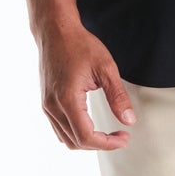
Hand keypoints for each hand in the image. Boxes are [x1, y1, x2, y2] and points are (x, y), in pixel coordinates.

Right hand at [38, 21, 136, 149]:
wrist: (55, 31)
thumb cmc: (78, 45)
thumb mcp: (105, 68)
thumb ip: (118, 96)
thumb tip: (128, 120)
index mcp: (67, 98)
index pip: (86, 136)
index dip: (107, 143)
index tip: (123, 138)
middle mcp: (53, 106)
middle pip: (76, 142)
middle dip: (101, 144)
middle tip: (120, 136)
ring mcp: (47, 105)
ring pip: (66, 139)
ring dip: (88, 141)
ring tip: (108, 134)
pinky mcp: (46, 103)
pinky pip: (60, 129)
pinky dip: (76, 134)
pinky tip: (91, 126)